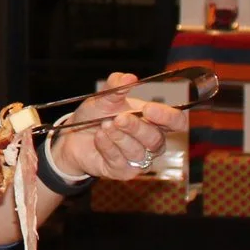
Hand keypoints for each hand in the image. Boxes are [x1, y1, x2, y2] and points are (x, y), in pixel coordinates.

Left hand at [51, 72, 188, 181]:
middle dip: (136, 127)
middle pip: (156, 139)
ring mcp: (138, 159)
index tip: (148, 109)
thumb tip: (129, 77)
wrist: (73, 136)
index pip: (176, 122)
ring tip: (104, 125)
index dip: (167, 117)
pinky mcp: (123, 171)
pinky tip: (99, 137)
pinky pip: (120, 162)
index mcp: (154, 121)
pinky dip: (108, 147)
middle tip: (118, 118)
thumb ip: (116, 86)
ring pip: (138, 152)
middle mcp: (150, 142)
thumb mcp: (104, 97)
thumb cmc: (95, 115)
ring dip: (120, 137)